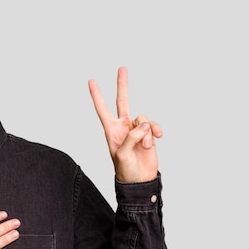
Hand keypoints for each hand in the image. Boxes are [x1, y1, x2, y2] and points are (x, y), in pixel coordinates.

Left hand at [88, 66, 162, 182]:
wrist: (140, 180)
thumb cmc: (125, 170)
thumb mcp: (122, 155)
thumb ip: (131, 137)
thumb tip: (143, 125)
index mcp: (111, 131)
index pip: (102, 109)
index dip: (97, 96)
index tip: (91, 81)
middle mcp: (123, 127)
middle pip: (123, 101)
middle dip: (122, 85)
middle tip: (122, 68)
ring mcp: (137, 130)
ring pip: (142, 118)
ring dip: (146, 132)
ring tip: (146, 146)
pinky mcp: (149, 135)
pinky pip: (153, 125)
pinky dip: (156, 130)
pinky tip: (157, 138)